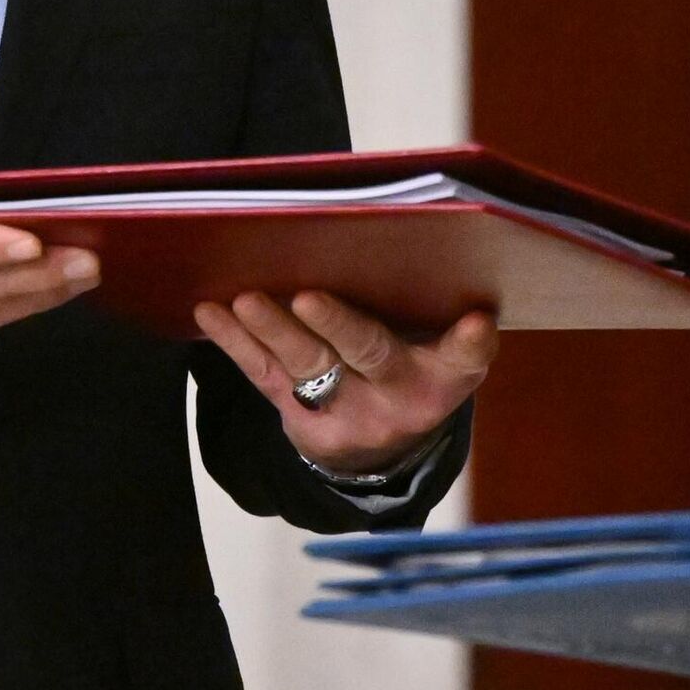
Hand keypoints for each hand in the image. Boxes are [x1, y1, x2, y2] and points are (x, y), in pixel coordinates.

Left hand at [194, 289, 495, 476]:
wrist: (384, 453)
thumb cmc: (417, 366)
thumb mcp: (443, 350)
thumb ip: (439, 313)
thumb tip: (403, 236)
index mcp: (445, 374)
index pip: (465, 357)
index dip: (471, 341)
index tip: (476, 322)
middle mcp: (398, 394)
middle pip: (370, 354)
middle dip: (338, 326)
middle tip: (308, 297)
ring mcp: (347, 411)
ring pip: (309, 366)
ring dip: (274, 330)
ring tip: (247, 300)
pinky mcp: (300, 420)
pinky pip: (266, 377)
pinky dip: (238, 342)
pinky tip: (213, 311)